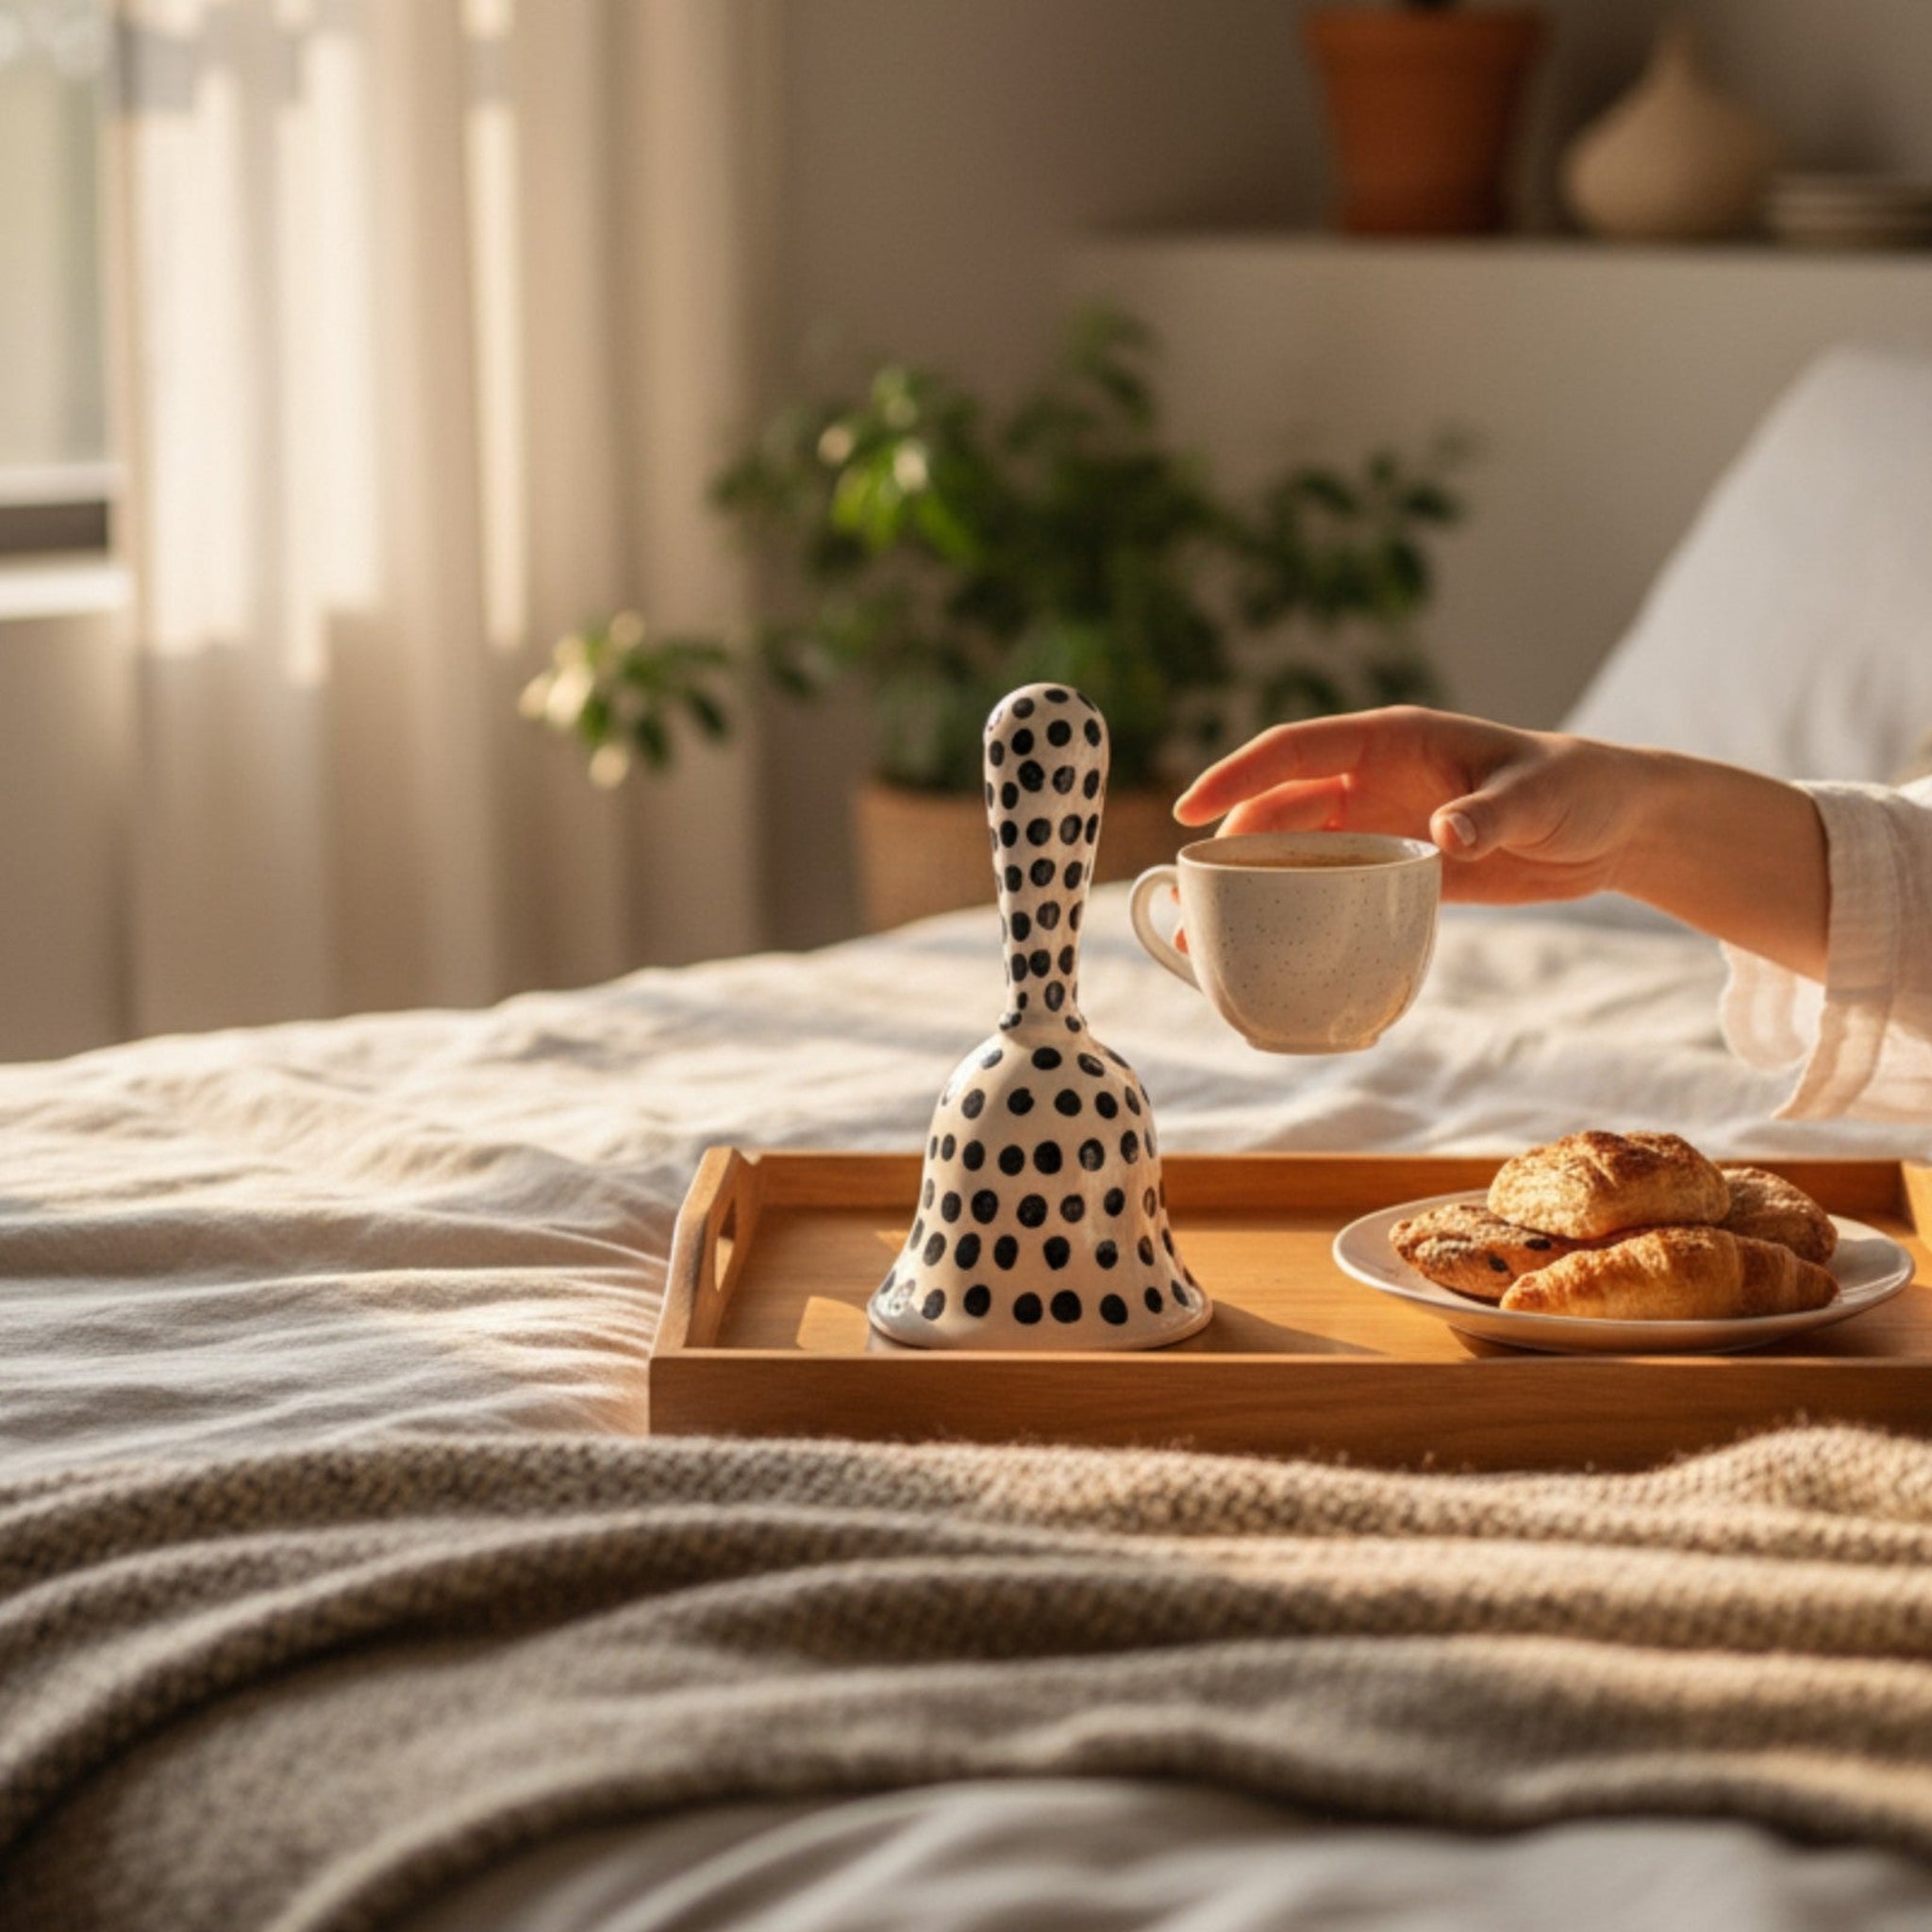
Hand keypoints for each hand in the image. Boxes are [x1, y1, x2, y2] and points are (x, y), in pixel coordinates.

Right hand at [1172, 706, 1828, 975]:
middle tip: (1190, 900)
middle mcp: (1371, 779)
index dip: (1236, 776)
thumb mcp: (1543, 795)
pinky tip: (1267, 948)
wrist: (1614, 827)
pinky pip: (1330, 890)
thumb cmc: (1580, 788)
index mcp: (1391, 739)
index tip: (1188, 812)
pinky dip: (1294, 914)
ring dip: (1250, 888)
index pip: (1294, 750)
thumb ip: (1492, 812)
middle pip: (1277, 809)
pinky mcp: (1394, 869)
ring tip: (1207, 937)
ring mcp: (1378, 825)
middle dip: (1227, 849)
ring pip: (1293, 853)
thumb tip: (1444, 834)